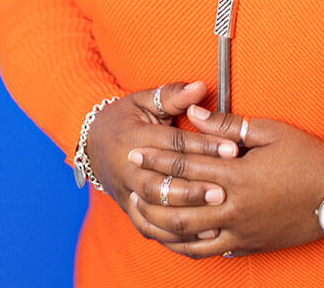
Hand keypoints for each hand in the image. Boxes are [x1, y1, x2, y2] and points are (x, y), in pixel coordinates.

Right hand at [86, 82, 238, 242]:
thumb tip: (201, 87)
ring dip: (185, 215)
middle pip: (159, 184)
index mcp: (132, 138)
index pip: (171, 144)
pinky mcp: (129, 211)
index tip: (232, 149)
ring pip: (154, 212)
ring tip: (215, 214)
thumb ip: (172, 95)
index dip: (203, 146)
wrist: (91, 143)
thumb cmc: (124, 118)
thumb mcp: (143, 100)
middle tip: (223, 190)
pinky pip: (151, 229)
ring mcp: (126, 193)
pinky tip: (202, 235)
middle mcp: (127, 169)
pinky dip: (175, 236)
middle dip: (192, 189)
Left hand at [126, 105, 323, 258]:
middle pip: (179, 206)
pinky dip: (189, 247)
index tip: (135, 153)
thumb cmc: (307, 158)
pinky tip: (177, 239)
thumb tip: (195, 113)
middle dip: (151, 196)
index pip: (185, 168)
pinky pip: (212, 251)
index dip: (156, 160)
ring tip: (145, 217)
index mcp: (236, 176)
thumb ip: (227, 125)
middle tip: (130, 188)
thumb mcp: (269, 131)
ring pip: (191, 236)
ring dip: (163, 227)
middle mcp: (233, 208)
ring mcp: (241, 231)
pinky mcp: (250, 244)